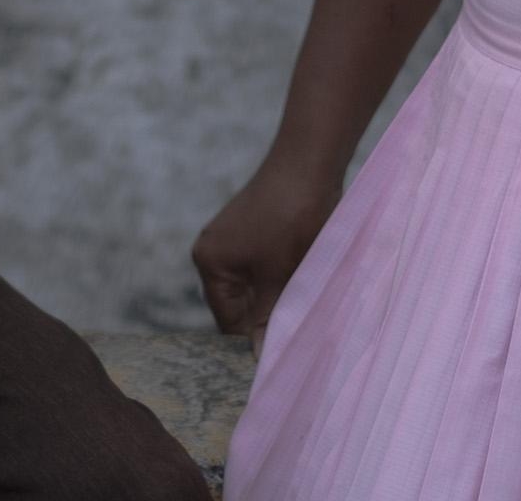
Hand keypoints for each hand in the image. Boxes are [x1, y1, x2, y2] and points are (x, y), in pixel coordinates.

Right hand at [192, 155, 342, 339]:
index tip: (282, 358)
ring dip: (279, 299)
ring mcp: (234, 240)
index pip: (228, 320)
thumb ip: (269, 317)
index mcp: (210, 262)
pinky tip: (305, 286)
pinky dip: (283, 280)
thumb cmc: (291, 217)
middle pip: (241, 305)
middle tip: (298, 339)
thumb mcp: (280, 275)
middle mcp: (214, 251)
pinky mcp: (256, 232)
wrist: (310, 163)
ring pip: (257, 289)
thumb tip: (261, 357)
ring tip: (304, 312)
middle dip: (268, 319)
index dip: (255, 339)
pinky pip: (265, 270)